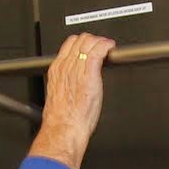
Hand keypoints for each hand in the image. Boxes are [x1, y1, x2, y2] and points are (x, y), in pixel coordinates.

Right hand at [30, 33, 114, 168]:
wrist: (63, 128)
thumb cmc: (62, 119)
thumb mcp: (59, 95)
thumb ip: (66, 83)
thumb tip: (75, 83)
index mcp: (57, 70)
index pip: (69, 44)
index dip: (82, 43)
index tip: (91, 47)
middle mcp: (66, 66)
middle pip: (80, 40)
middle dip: (93, 40)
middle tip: (102, 48)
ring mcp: (77, 69)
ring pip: (89, 42)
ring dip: (101, 42)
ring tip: (108, 48)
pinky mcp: (89, 74)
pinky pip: (98, 51)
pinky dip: (106, 46)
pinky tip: (111, 49)